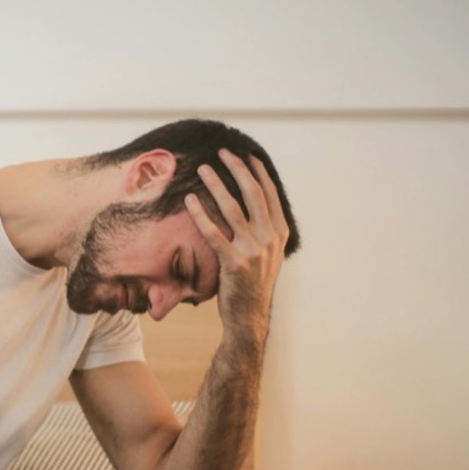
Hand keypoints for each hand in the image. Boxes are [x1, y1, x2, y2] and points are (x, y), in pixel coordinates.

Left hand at [184, 149, 289, 343]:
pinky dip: (201, 214)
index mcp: (279, 233)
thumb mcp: (267, 254)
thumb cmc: (251, 283)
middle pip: (253, 194)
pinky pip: (214, 233)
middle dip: (237, 169)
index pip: (269, 194)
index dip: (256, 172)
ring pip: (233, 209)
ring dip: (217, 185)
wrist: (249, 317)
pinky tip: (189, 200)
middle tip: (222, 152)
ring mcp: (254, 251)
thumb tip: (252, 204)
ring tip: (203, 169)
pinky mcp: (234, 263)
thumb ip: (263, 229)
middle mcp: (270, 239)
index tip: (244, 154)